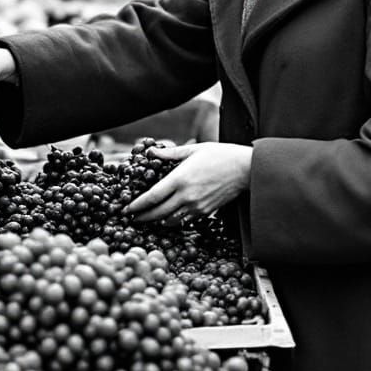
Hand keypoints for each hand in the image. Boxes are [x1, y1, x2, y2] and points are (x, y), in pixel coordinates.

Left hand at [125, 142, 252, 223]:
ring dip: (157, 221)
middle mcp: (186, 196)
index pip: (152, 197)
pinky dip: (174, 221)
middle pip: (158, 213)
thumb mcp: (192, 149)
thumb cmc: (219, 155)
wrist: (244, 169)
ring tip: (148, 218)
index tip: (126, 209)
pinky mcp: (206, 212)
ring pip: (171, 220)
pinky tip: (168, 218)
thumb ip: (170, 154)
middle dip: (143, 217)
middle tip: (132, 218)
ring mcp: (197, 206)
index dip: (137, 205)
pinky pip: (185, 221)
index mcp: (180, 179)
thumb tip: (150, 152)